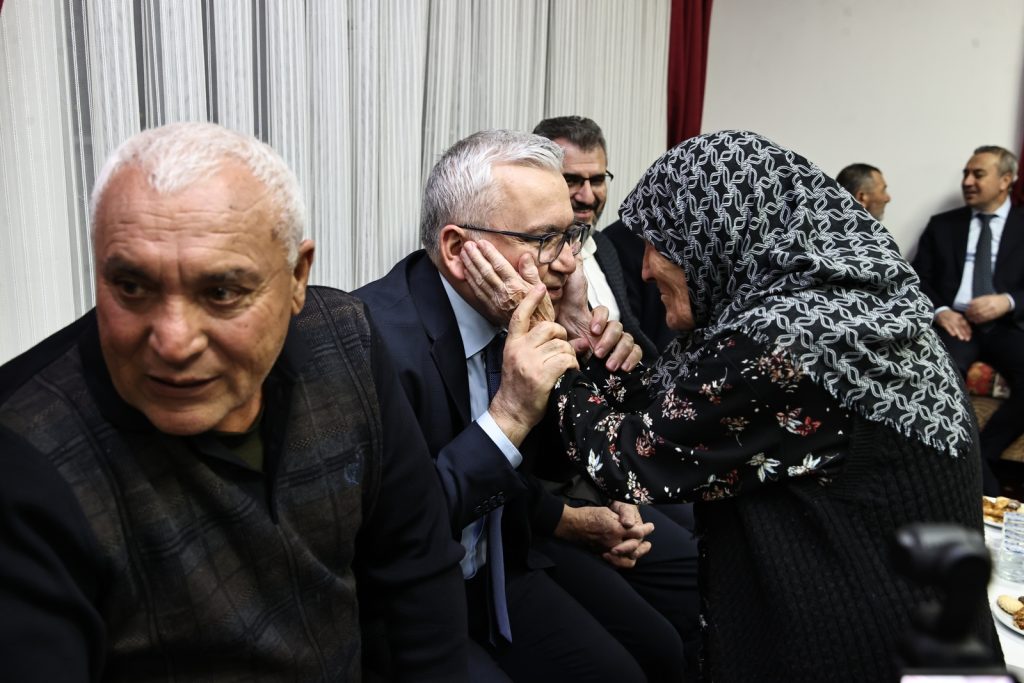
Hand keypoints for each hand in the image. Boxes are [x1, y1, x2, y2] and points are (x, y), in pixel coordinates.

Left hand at [460, 240, 553, 324]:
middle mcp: (503, 293)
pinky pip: (478, 293)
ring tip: (464, 254)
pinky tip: (466, 272)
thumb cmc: (540, 310)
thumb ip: (531, 272)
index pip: (500, 266)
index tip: (482, 243)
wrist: (534, 332)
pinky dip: (471, 281)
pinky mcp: (491, 309)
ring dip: (470, 266)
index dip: (489, 253)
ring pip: (479, 281)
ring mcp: (495, 301)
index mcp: (516, 286)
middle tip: (468, 245)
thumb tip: (526, 256)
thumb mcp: (540, 288)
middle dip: (475, 257)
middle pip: (486, 271)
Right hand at [488, 285, 578, 445]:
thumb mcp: (522, 360)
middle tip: (562, 351)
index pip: (520, 316)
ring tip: (563, 367)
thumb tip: (576, 340)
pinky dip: (571, 366)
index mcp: (512, 344)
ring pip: (561, 345)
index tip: (539, 288)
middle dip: (561, 337)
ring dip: (569, 356)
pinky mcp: (541, 375)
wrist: (512, 411)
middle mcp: (519, 349)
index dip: (530, 300)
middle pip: (550, 328)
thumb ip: (540, 346)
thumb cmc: (520, 386)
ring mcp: (529, 362)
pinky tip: (567, 373)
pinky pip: (565, 360)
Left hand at [553, 257, 642, 371]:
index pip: (604, 312)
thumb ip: (566, 276)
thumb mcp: (557, 306)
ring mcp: (611, 345)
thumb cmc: (557, 335)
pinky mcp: (618, 358)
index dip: (600, 319)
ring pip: (627, 340)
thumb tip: (573, 245)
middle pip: (618, 326)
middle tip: (598, 351)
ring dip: (619, 351)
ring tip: (608, 364)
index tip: (590, 329)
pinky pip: (635, 354)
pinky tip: (622, 367)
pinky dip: (631, 359)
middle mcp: (603, 331)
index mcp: (590, 319)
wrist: (553, 363)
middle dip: (609, 338)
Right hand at [554, 504, 653, 568]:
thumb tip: (633, 524)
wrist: (573, 525)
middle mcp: (614, 543)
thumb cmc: (590, 515)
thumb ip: (621, 519)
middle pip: (635, 548)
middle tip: (648, 544)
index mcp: (616, 530)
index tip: (651, 527)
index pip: (637, 532)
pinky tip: (628, 556)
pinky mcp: (602, 555)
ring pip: (628, 559)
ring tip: (641, 551)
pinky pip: (617, 563)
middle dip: (644, 546)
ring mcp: (608, 551)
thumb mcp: (607, 512)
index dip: (646, 529)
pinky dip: (624, 561)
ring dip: (637, 555)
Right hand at [935, 309, 971, 340]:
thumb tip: (968, 331)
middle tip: (967, 339)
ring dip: (959, 333)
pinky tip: (953, 335)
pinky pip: (948, 327)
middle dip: (965, 333)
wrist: (941, 312)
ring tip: (962, 338)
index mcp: (960, 317)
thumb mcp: (958, 317)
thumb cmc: (951, 316)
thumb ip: (962, 323)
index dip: (968, 330)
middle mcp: (956, 319)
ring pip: (955, 327)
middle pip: (961, 326)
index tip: (970, 336)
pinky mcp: (944, 323)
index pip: (965, 324)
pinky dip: (951, 331)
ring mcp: (950, 321)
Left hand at [965, 294, 1010, 324]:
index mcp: (987, 299)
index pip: (975, 303)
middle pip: (977, 309)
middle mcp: (989, 304)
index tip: (966, 309)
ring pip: (981, 315)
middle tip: (966, 315)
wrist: (1006, 301)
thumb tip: (969, 303)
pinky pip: (986, 318)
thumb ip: (979, 300)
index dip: (969, 307)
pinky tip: (976, 321)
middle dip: (971, 313)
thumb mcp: (987, 296)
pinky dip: (979, 320)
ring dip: (974, 317)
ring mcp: (992, 310)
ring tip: (970, 318)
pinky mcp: (994, 315)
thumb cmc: (995, 299)